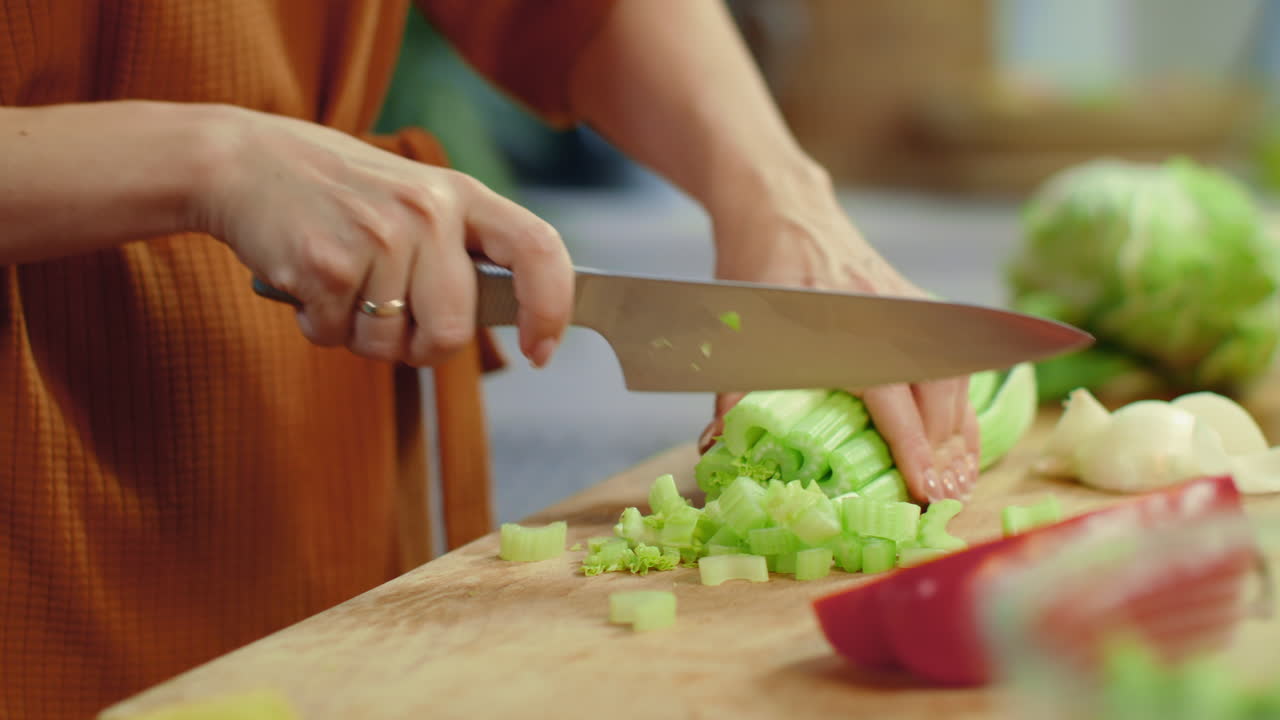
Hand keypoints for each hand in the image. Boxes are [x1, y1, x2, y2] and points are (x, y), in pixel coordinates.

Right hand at [188, 105, 571, 367]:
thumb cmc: (338, 193)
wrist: (243, 162)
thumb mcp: (414, 199)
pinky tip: (306, 282)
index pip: (538, 249)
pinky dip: (318, 327)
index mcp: (459, 194)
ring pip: (390, 344)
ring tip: (338, 285)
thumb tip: (509, 317)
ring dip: (359, 336)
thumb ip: (458, 249)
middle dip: (420, 348)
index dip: (550, 308)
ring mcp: (378, 236)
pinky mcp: (326, 264)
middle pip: (453, 331)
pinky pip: (336, 337)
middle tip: (387, 320)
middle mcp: (427, 212)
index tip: (541, 351)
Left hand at [696, 167, 978, 502]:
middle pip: (935, 391)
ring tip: (959, 477)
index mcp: (842, 323)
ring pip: (952, 375)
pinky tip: (962, 437)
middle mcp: (885, 314)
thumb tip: (721, 448)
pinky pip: (951, 358)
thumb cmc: (755, 271)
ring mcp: (907, 305)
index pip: (890, 396)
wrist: (781, 208)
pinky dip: (960, 401)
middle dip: (945, 449)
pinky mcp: (916, 304)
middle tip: (946, 497)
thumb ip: (732, 389)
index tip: (927, 489)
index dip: (911, 447)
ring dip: (960, 430)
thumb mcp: (736, 326)